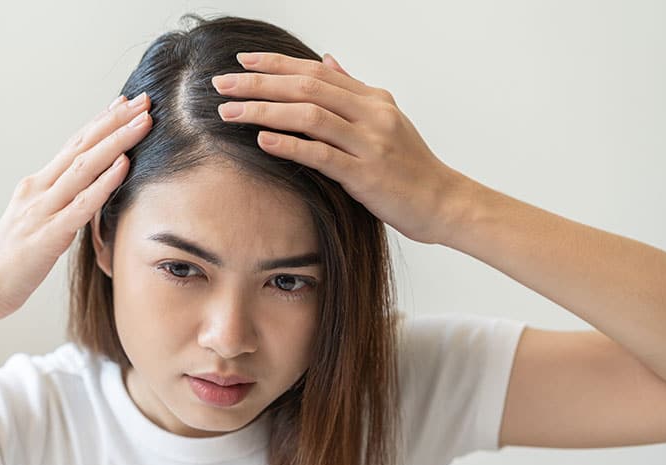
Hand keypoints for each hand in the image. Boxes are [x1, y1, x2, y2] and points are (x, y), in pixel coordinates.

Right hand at [0, 93, 152, 325]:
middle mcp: (38, 190)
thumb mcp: (37, 224)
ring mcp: (42, 210)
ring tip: (143, 122)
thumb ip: (60, 206)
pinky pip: (82, 204)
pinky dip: (105, 182)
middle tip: (144, 100)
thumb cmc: (11, 263)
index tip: (125, 104)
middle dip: (115, 121)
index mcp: (36, 186)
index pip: (74, 145)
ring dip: (117, 141)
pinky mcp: (49, 235)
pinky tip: (124, 165)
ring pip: (85, 166)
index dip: (101, 123)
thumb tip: (87, 195)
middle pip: (83, 146)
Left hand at [212, 52, 463, 244]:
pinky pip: (322, 155)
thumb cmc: (411, 167)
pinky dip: (291, 145)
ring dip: (265, 111)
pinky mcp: (367, 175)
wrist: (443, 203)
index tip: (242, 61)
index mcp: (373, 99)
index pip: (316, 71)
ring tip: (230, 112)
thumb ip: (355, 91)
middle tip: (221, 83)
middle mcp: (371, 114)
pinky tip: (262, 140)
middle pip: (307, 86)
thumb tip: (328, 60)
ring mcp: (370, 143)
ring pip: (310, 115)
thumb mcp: (387, 120)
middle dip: (259, 83)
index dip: (277, 63)